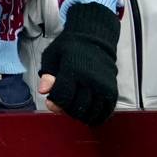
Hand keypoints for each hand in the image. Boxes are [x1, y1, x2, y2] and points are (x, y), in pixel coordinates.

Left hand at [38, 2, 119, 125]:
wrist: (94, 39)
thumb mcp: (52, 56)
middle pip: (77, 107)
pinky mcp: (113, 91)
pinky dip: (96, 117)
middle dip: (66, 110)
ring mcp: (103, 86)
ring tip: (73, 107)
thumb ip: (47, 74)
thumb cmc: (69, 48)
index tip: (50, 101)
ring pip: (92, 112)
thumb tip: (43, 90)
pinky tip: (88, 114)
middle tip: (62, 104)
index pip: (63, 96)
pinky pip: (106, 111)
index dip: (54, 103)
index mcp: (73, 70)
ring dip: (80, 115)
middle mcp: (90, 80)